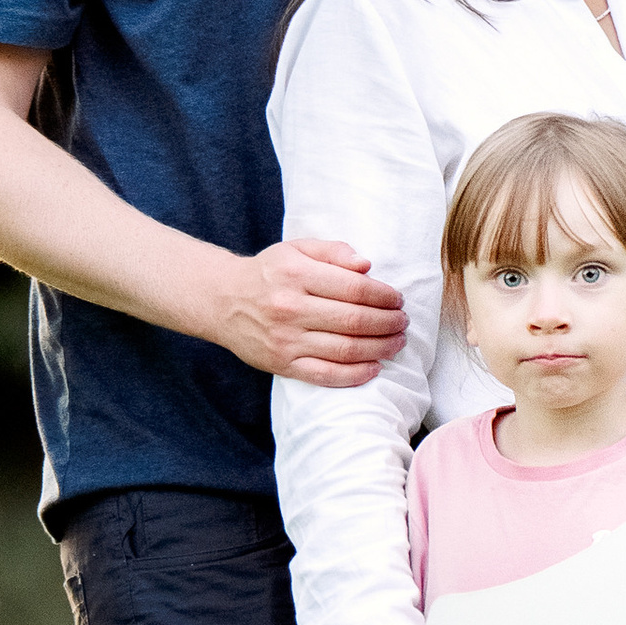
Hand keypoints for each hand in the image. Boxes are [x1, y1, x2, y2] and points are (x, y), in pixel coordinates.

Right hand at [220, 236, 405, 387]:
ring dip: (380, 348)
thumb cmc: (268, 273)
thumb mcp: (296, 248)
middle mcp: (291, 308)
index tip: (397, 299)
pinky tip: (374, 367)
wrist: (223, 301)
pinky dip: (355, 374)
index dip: (384, 296)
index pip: (355, 288)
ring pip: (346, 349)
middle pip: (355, 321)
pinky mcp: (282, 364)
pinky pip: (326, 375)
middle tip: (402, 321)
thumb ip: (333, 251)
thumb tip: (366, 265)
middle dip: (388, 323)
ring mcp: (286, 340)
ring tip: (397, 342)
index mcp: (297, 275)